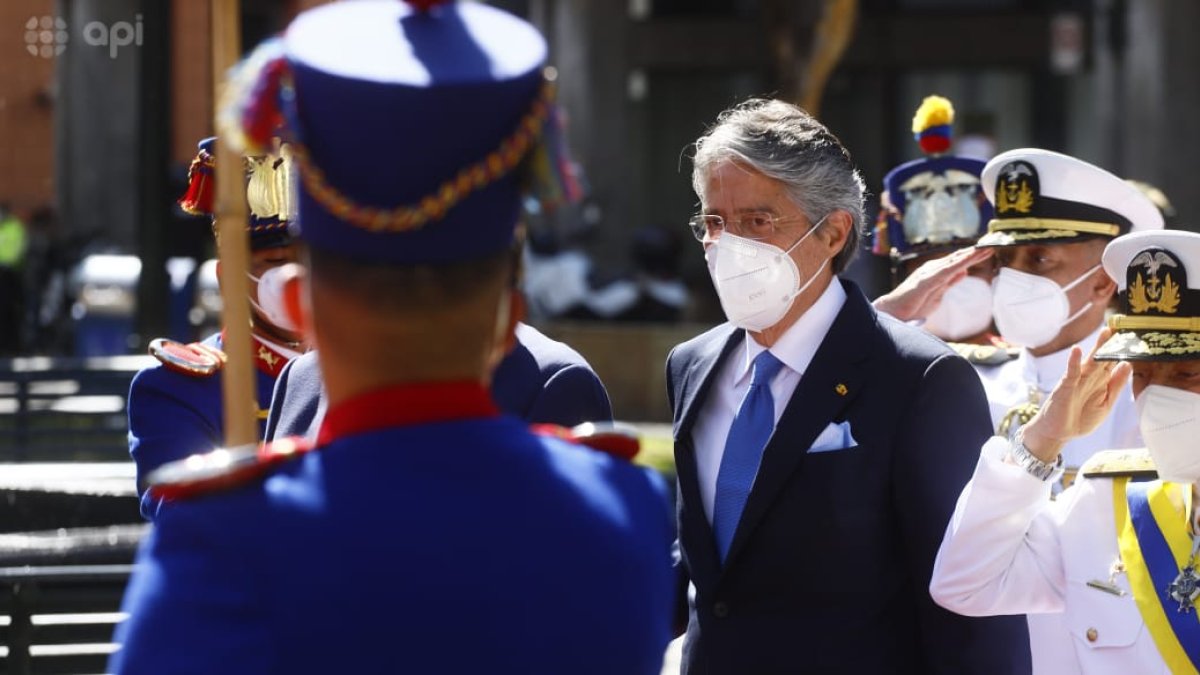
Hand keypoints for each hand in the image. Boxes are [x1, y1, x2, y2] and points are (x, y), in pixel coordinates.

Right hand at [872, 247, 993, 321]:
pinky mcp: (925, 282)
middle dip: (976, 251)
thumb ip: (950, 282)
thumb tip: (964, 271)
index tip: (989, 249)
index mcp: (937, 272)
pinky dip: (957, 265)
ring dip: (970, 255)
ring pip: (954, 262)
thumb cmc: (913, 305)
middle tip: (993, 243)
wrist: (893, 313)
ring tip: (986, 248)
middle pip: (958, 258)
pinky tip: (968, 262)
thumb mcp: (938, 294)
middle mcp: (933, 269)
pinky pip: (944, 272)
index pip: (958, 262)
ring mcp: (928, 274)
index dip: (974, 256)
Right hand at [1020, 328, 1131, 461]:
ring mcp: (1077, 381)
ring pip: (1089, 362)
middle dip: (1111, 344)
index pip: (1113, 363)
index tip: (1133, 339)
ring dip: (1097, 347)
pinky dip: (1073, 361)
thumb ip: (1116, 385)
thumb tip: (1127, 365)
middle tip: (1122, 328)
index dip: (1122, 352)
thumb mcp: (1106, 404)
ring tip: (1105, 333)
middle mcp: (1090, 378)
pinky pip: (1071, 372)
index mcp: (1101, 382)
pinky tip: (1077, 351)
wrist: (1058, 434)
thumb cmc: (1080, 419)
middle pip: (1103, 358)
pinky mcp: (1065, 387)